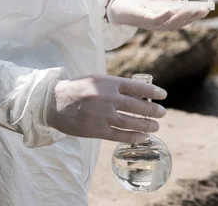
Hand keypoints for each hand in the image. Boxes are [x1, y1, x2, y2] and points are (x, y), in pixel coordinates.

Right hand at [45, 74, 166, 143]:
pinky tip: (142, 137)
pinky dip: (133, 137)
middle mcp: (106, 97)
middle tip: (162, 113)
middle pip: (136, 105)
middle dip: (152, 110)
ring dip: (146, 125)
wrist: (54, 102)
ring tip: (155, 126)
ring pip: (130, 122)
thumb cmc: (77, 89)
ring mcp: (102, 115)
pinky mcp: (96, 130)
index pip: (135, 86)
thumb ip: (114, 86)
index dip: (151, 91)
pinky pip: (119, 135)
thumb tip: (138, 93)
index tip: (163, 95)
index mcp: (106, 82)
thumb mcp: (95, 80)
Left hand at [108, 0, 209, 30]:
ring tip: (192, 10)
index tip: (205, 10)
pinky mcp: (142, 18)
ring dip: (181, 17)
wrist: (115, 7)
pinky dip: (164, 16)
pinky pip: (154, 19)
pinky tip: (171, 10)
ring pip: (169, 23)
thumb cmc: (134, 2)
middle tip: (203, 11)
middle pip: (178, 24)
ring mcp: (150, 23)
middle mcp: (158, 23)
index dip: (193, 16)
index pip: (180, 19)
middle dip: (191, 18)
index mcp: (162, 19)